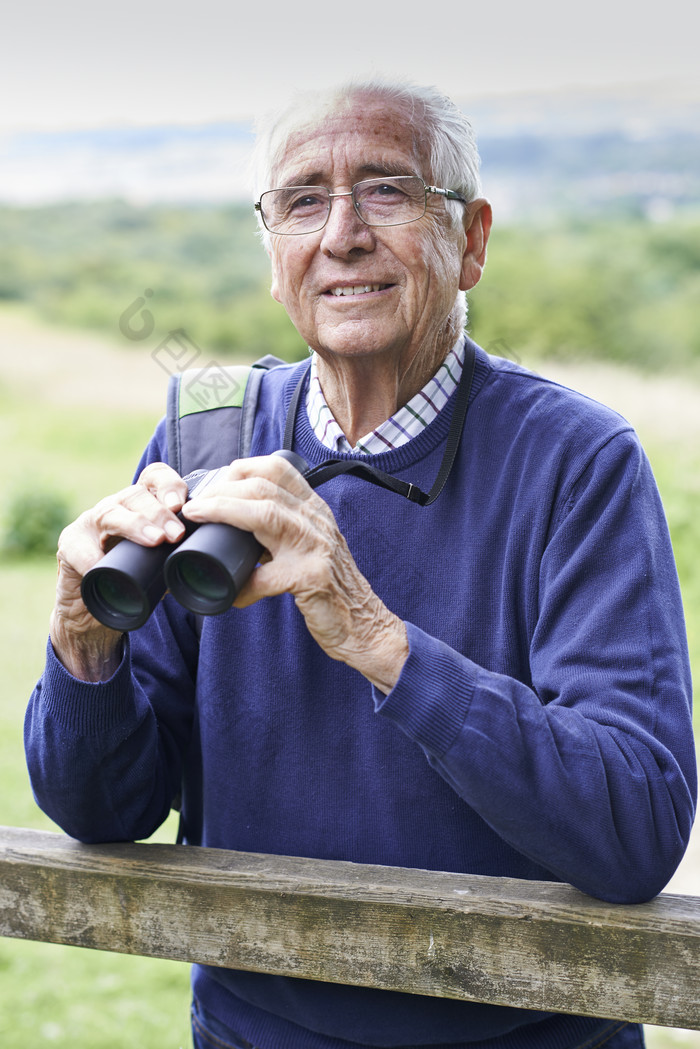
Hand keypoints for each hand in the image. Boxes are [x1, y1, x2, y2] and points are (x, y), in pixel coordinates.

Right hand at [50, 463, 188, 680]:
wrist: (95, 609)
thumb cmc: (140, 580)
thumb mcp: (169, 565)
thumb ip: (195, 558)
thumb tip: (243, 568)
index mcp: (144, 505)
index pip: (156, 479)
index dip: (170, 485)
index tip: (186, 503)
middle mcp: (118, 506)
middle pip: (137, 494)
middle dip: (160, 511)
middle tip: (178, 532)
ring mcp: (92, 524)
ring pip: (111, 513)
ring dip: (135, 525)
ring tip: (155, 540)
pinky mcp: (70, 547)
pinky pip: (76, 547)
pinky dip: (89, 556)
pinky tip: (98, 563)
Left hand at [181, 454, 407, 691]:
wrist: (364, 623)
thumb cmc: (330, 585)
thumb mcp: (312, 544)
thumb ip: (285, 529)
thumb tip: (236, 525)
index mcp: (314, 509)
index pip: (278, 468)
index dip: (241, 468)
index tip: (215, 483)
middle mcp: (316, 521)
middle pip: (263, 487)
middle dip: (221, 490)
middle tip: (195, 505)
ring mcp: (315, 547)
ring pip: (265, 515)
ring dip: (224, 512)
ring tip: (198, 518)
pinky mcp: (311, 578)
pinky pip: (266, 578)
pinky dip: (243, 586)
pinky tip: (232, 593)